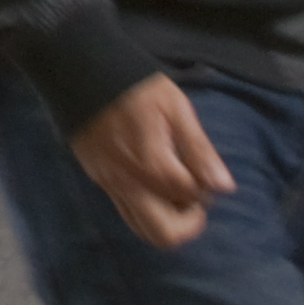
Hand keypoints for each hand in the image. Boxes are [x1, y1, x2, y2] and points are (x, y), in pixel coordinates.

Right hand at [69, 76, 235, 249]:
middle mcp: (130, 184)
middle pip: (165, 234)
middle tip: (193, 195)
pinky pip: (124, 210)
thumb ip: (199, 150)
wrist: (79, 70)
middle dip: (188, 223)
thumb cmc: (135, 85)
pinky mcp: (97, 179)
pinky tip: (149, 180)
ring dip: (165, 219)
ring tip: (172, 190)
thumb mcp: (175, 108)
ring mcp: (110, 184)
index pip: (192, 199)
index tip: (205, 171)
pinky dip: (145, 207)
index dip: (207, 189)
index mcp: (154, 166)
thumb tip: (224, 187)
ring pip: (141, 228)